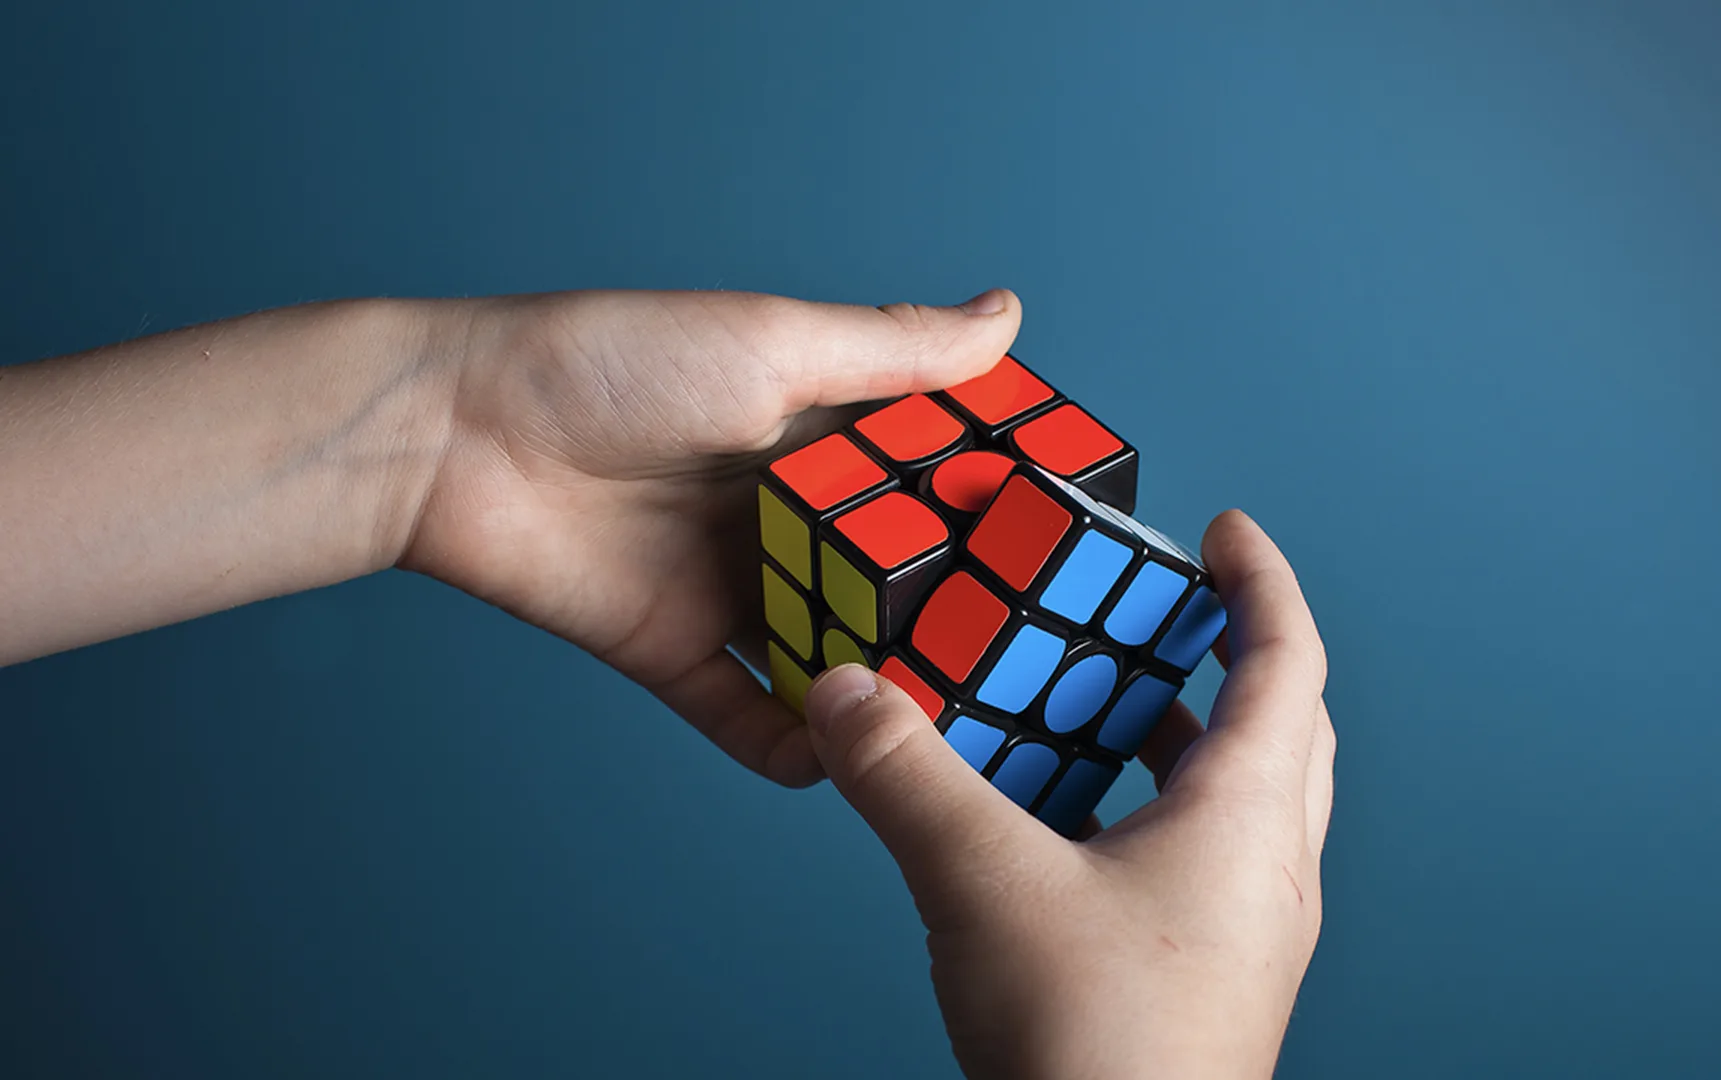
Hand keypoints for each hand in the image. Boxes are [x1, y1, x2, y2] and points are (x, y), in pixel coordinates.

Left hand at [401, 288, 1022, 787]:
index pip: (924, 477)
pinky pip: (743, 714)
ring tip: (950, 727)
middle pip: (887, 578)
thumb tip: (1006, 316)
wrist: (455, 433)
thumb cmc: (611, 362)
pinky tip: (837, 765)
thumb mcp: (772, 343)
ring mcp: (729, 587)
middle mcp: (783, 513)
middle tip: (1023, 658)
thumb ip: (892, 353)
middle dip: (947, 616)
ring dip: (879, 688)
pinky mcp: (672, 650)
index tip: (1064, 543)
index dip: (990, 509)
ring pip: (829, 651)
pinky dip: (789, 745)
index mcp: (813, 434)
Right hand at [803, 511, 1333, 1078]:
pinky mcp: (1206, 983)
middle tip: (1165, 609)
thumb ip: (908, 778)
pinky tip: (1066, 828)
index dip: (1262, 580)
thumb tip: (847, 694)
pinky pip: (1194, 861)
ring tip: (1102, 704)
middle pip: (1281, 726)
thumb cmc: (1095, 1053)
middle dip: (1229, 653)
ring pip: (1238, 800)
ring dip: (1182, 738)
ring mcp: (1245, 936)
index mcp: (1247, 821)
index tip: (1229, 529)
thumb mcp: (983, 885)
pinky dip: (1145, 813)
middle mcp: (1267, 872)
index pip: (1286, 660)